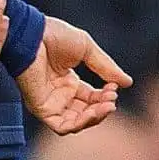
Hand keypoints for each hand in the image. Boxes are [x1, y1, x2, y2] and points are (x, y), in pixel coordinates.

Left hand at [17, 16, 132, 135]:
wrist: (31, 33)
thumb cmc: (53, 35)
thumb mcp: (86, 49)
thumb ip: (105, 67)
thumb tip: (127, 83)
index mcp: (68, 81)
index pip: (92, 99)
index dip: (105, 97)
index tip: (114, 88)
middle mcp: (59, 93)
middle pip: (86, 113)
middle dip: (102, 109)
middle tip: (111, 100)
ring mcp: (50, 101)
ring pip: (76, 123)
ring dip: (94, 118)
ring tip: (106, 106)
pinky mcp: (40, 107)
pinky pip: (61, 126)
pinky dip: (79, 124)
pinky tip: (91, 112)